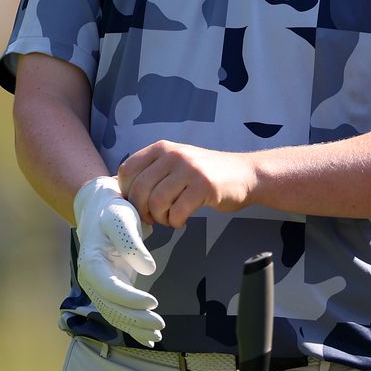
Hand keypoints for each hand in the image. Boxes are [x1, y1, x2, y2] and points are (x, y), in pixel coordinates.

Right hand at [73, 176, 165, 346]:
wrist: (100, 209)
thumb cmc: (112, 211)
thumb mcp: (121, 218)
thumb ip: (132, 243)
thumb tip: (148, 268)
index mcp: (91, 262)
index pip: (109, 288)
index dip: (130, 299)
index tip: (152, 303)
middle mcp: (92, 278)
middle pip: (111, 307)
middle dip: (135, 319)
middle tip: (160, 325)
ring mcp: (100, 285)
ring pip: (115, 314)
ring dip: (135, 327)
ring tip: (157, 336)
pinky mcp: (111, 287)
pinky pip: (119, 311)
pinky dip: (133, 326)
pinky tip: (148, 338)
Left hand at [118, 141, 255, 227]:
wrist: (245, 174)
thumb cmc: (206, 173)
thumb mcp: (176, 163)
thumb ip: (153, 172)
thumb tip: (125, 194)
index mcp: (162, 148)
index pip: (127, 170)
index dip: (127, 193)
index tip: (138, 204)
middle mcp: (173, 155)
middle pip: (139, 189)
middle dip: (142, 211)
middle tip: (153, 218)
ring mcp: (189, 169)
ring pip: (156, 202)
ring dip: (160, 218)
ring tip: (170, 218)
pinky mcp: (203, 187)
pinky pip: (176, 212)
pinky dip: (175, 222)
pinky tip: (183, 219)